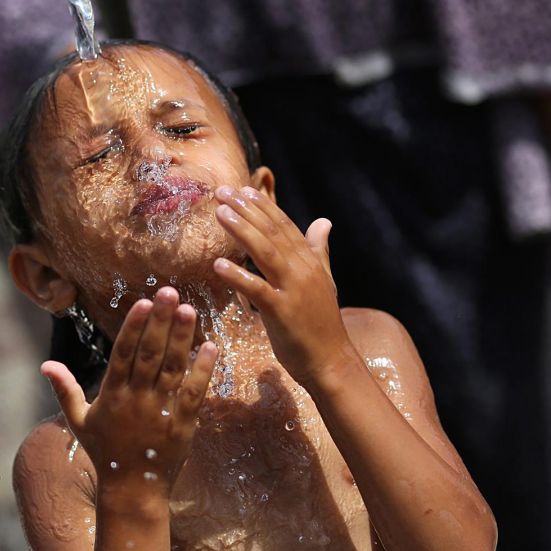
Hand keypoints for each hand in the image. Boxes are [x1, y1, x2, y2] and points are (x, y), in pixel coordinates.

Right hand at [41, 288, 218, 495]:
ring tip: (190, 310)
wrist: (132, 490)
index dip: (133, 327)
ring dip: (182, 338)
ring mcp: (161, 411)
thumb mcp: (80, 421)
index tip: (144, 302)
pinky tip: (210, 346)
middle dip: (161, 322)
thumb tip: (45, 364)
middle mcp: (137, 399)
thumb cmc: (105, 451)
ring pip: (173, 368)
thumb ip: (65, 390)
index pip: (123, 354)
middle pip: (150, 354)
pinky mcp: (183, 424)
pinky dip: (202, 370)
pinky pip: (194, 393)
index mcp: (113, 395)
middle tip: (170, 293)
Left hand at [212, 185, 349, 383]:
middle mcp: (303, 270)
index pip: (284, 226)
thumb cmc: (322, 323)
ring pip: (266, 253)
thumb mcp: (324, 281)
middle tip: (222, 191)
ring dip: (242, 231)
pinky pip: (257, 290)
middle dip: (246, 210)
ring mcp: (293, 290)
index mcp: (310, 262)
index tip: (243, 189)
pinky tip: (218, 264)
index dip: (263, 206)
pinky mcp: (282, 312)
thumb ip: (320, 250)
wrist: (332, 361)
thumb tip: (324, 221)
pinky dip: (238, 276)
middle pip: (272, 233)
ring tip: (220, 213)